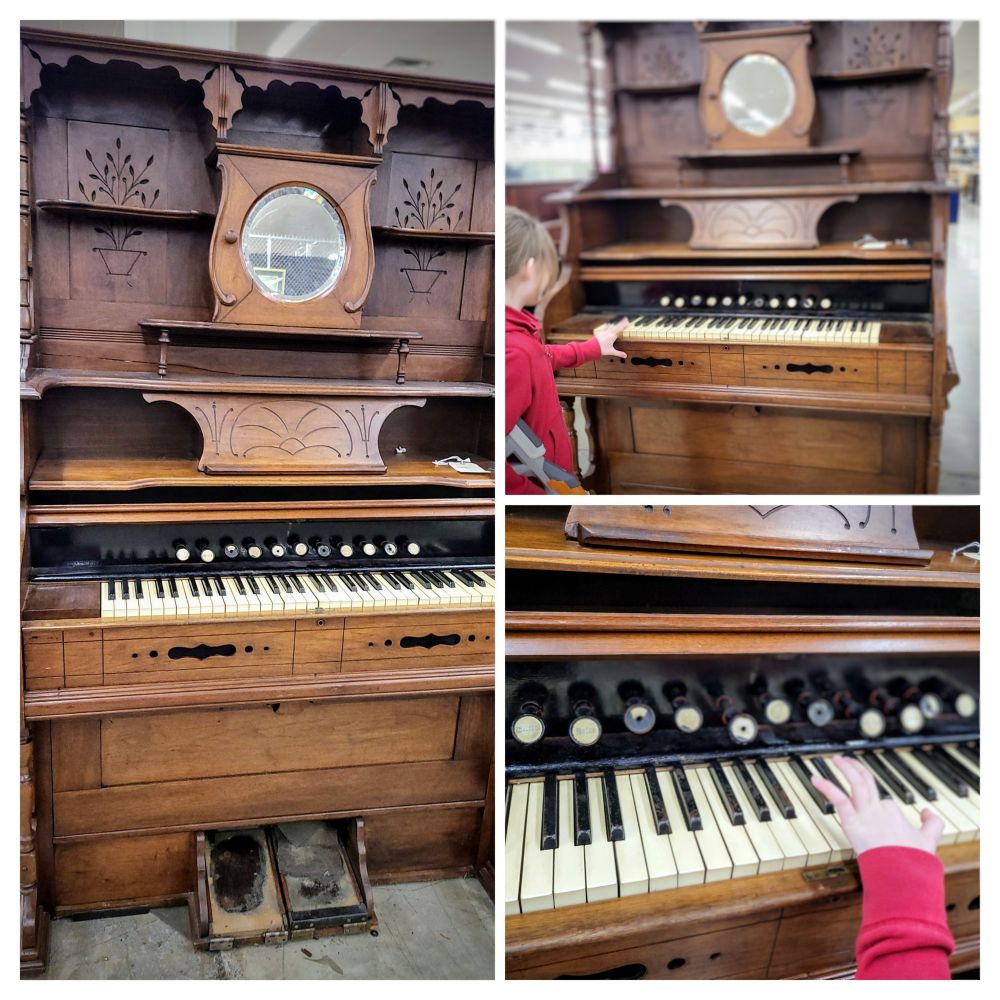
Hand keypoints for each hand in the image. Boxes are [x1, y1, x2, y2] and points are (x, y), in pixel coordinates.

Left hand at [594, 318, 627, 357]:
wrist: (591, 347)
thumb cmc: (601, 349)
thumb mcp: (611, 352)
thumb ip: (619, 353)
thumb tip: (625, 356)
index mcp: (613, 336)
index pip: (620, 328)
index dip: (624, 324)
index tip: (627, 321)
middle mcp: (609, 332)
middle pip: (617, 325)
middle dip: (621, 322)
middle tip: (625, 319)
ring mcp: (604, 331)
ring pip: (611, 325)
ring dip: (615, 324)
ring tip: (618, 323)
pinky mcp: (600, 332)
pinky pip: (605, 327)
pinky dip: (608, 325)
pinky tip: (608, 325)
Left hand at [811, 754, 943, 856]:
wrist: (903, 876)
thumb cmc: (913, 861)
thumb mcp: (929, 840)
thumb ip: (932, 825)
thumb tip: (928, 812)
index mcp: (892, 811)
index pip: (880, 799)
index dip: (875, 803)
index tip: (869, 807)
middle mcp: (878, 808)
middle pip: (866, 781)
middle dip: (855, 768)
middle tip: (845, 760)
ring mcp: (865, 814)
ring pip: (856, 784)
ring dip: (845, 769)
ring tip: (835, 759)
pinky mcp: (853, 822)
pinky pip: (839, 799)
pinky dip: (827, 787)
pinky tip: (816, 779)